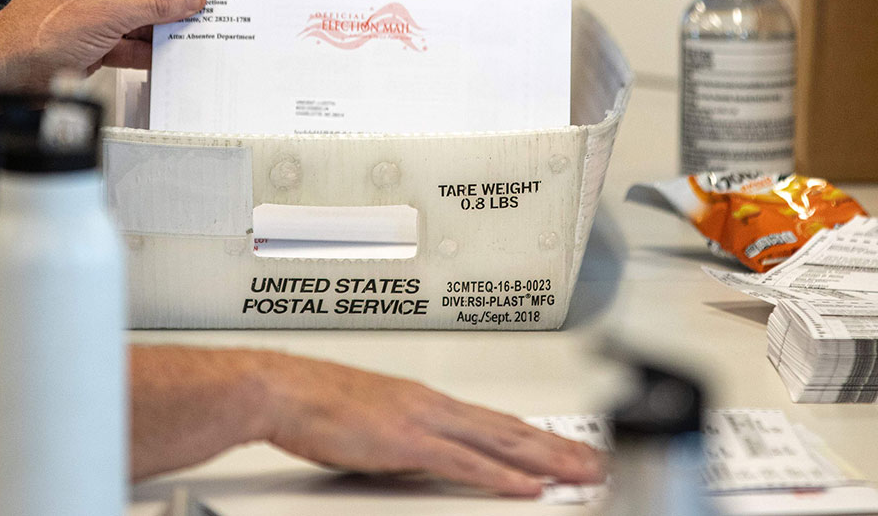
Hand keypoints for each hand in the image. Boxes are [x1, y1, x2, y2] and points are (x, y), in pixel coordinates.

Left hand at [0, 0, 233, 105]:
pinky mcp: (92, 41)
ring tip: (205, 33)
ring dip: (168, 28)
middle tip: (221, 6)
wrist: (0, 74)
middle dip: (182, 0)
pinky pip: (131, 41)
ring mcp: (93, 12)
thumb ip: (155, 5)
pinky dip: (150, 50)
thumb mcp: (107, 15)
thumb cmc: (36, 34)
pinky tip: (174, 56)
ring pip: (143, 17)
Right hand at [255, 352, 604, 496]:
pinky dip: (501, 478)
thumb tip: (427, 457)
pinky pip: (465, 464)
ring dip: (545, 461)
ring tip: (579, 474)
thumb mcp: (374, 422)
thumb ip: (407, 438)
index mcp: (429, 400)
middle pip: (511, 431)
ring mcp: (425, 420)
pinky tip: (527, 488)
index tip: (567, 450)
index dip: (538, 438)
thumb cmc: (315, 403)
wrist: (283, 389)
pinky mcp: (408, 440)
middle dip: (557, 450)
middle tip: (594, 465)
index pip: (498, 422)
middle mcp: (436, 405)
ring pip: (500, 444)